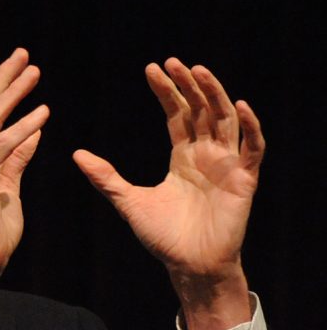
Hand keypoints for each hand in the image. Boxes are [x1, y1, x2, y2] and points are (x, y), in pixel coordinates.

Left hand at [73, 58, 263, 329]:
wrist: (189, 267)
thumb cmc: (163, 237)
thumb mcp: (128, 202)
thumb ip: (106, 177)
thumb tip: (76, 154)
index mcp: (183, 157)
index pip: (177, 114)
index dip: (166, 91)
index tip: (151, 68)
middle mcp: (207, 155)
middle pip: (201, 110)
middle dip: (188, 85)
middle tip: (173, 62)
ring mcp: (227, 166)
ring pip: (226, 120)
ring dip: (214, 94)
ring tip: (199, 71)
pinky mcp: (244, 180)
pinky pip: (252, 148)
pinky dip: (250, 126)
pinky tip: (240, 104)